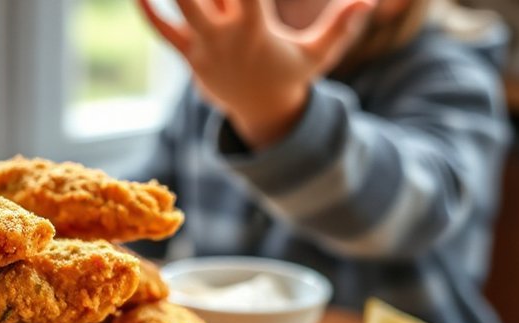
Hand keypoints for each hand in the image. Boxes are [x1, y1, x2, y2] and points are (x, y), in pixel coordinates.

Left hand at [139, 0, 372, 148]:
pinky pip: (163, 32)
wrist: (262, 115)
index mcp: (255, 29)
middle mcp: (226, 35)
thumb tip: (370, 1)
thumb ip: (341, 26)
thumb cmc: (291, 77)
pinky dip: (149, 13)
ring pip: (181, 6)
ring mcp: (205, 46)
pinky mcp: (190, 56)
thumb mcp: (318, 54)